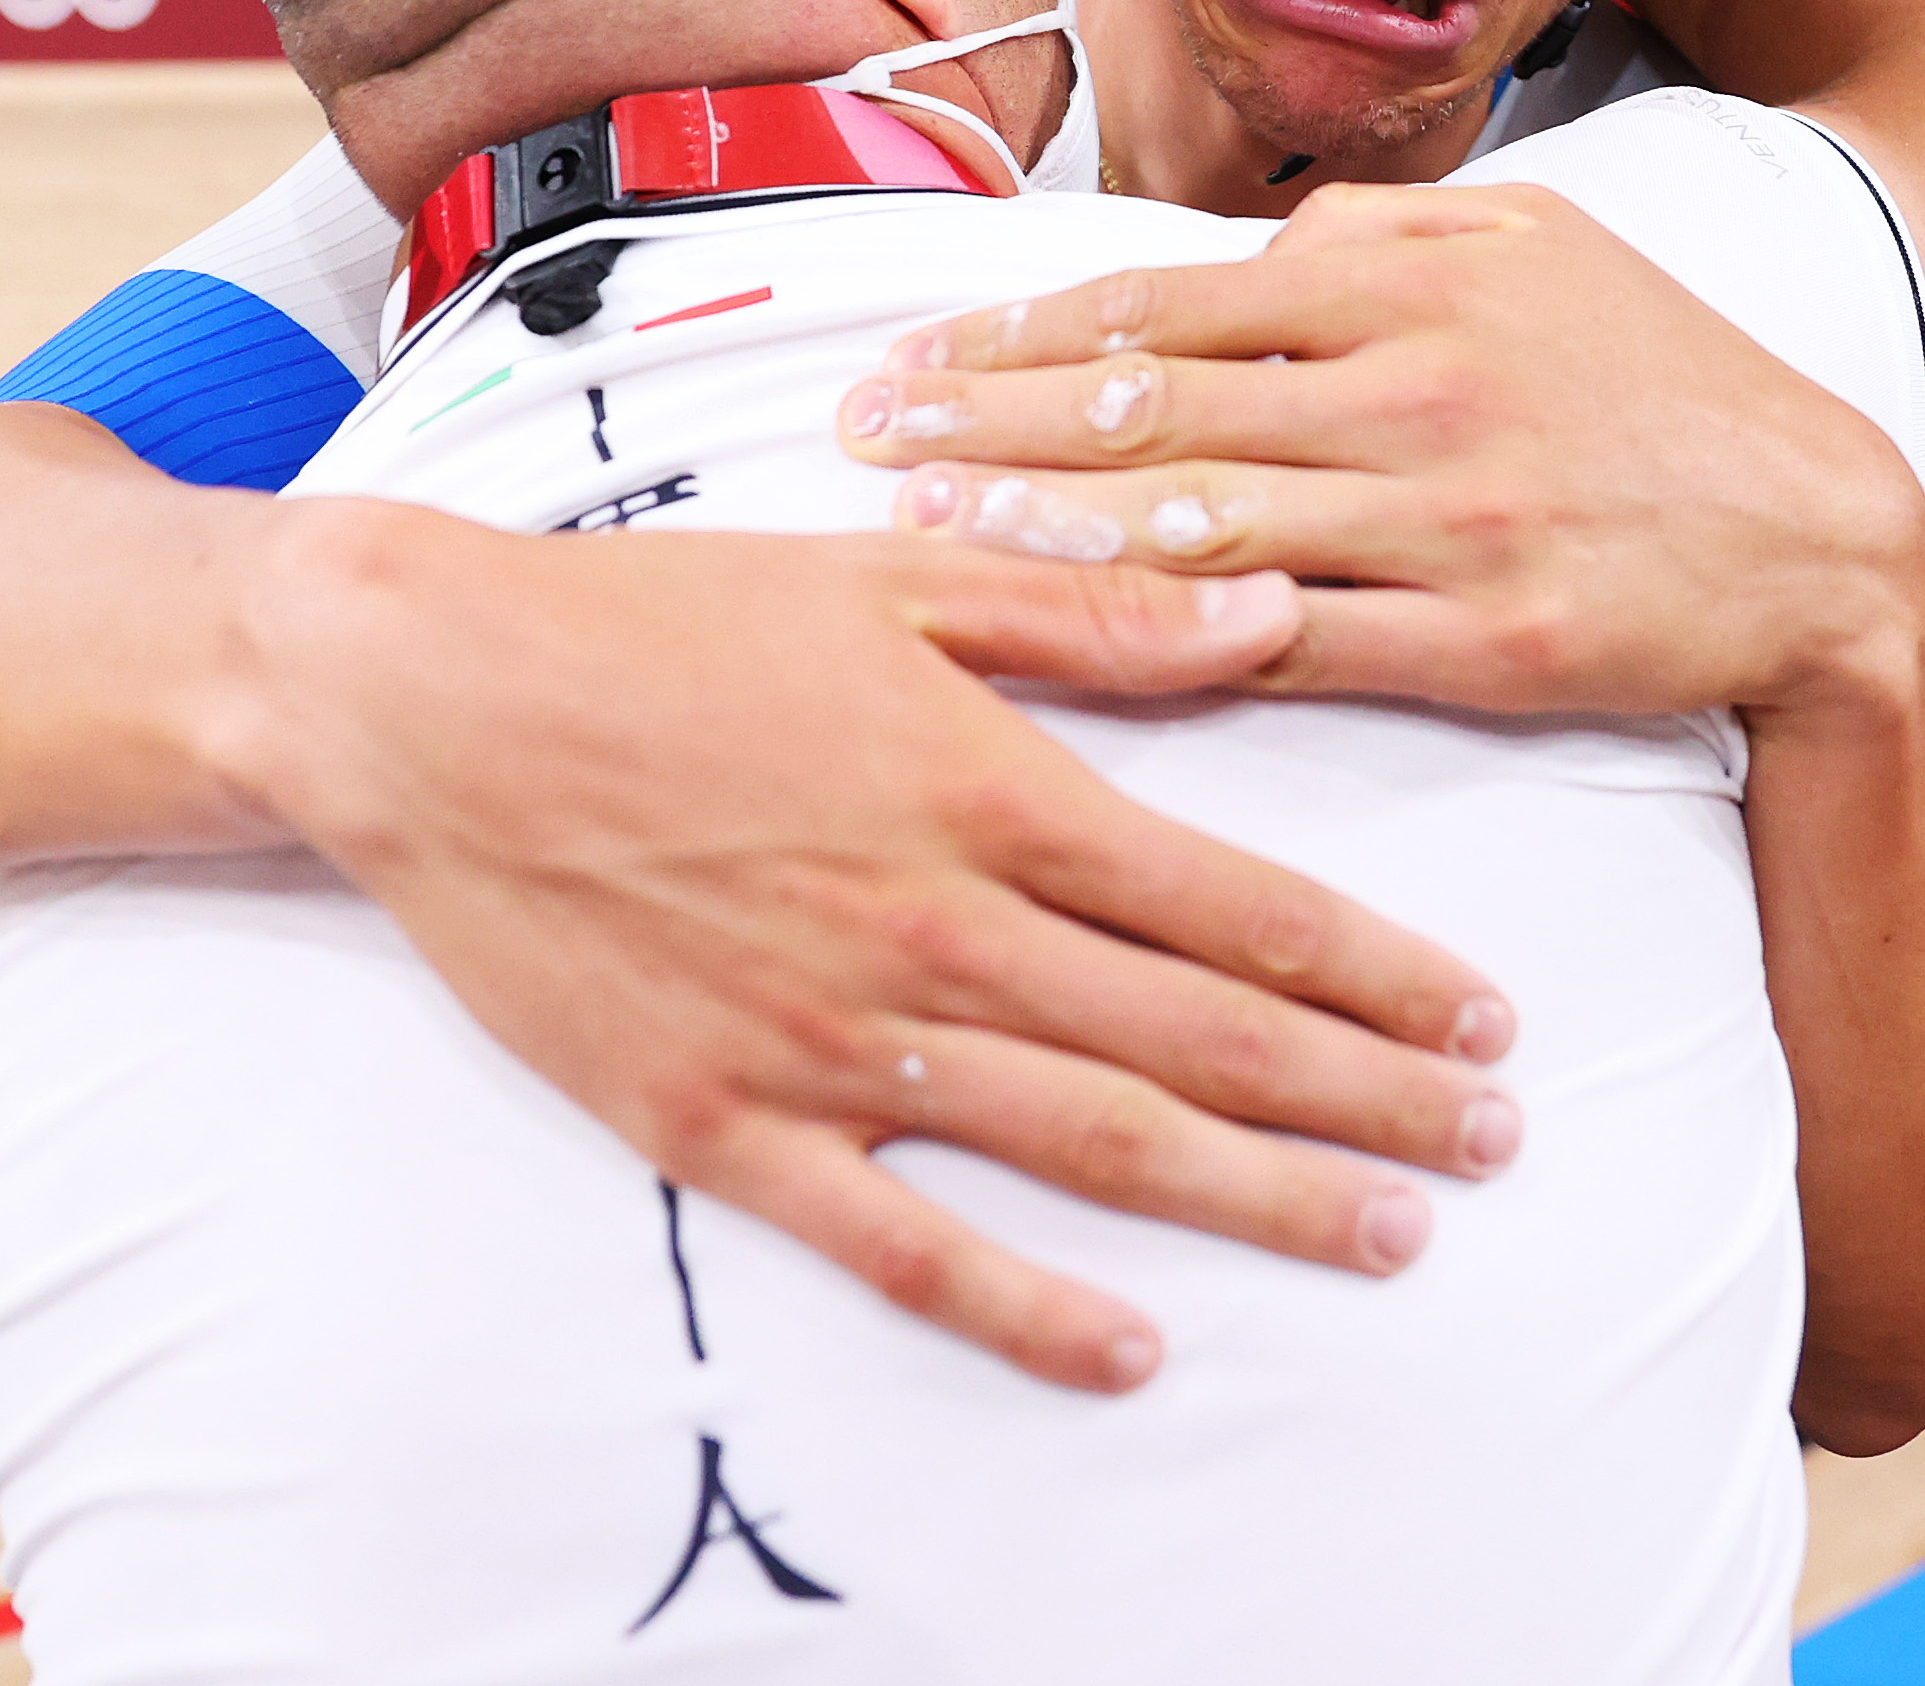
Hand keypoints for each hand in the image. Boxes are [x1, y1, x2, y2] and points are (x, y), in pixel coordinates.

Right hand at [215, 502, 1523, 1394]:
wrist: (429, 703)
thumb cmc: (662, 622)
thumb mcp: (890, 580)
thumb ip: (1093, 618)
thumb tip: (1272, 620)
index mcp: (988, 785)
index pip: (1233, 902)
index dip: (1377, 971)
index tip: (1484, 1018)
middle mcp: (936, 927)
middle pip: (1199, 1037)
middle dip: (1368, 1098)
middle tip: (1496, 1145)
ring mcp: (833, 1040)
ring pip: (1090, 1142)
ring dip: (1255, 1197)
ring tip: (1389, 1235)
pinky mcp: (728, 1123)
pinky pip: (900, 1241)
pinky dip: (1020, 1303)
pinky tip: (1129, 1345)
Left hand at [833, 179, 1924, 716]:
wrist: (1822, 537)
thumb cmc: (1661, 386)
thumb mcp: (1543, 246)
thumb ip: (1380, 233)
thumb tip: (1234, 246)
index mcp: (1415, 278)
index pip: (1168, 300)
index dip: (1018, 331)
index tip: (908, 357)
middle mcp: (1418, 386)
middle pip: (1152, 403)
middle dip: (982, 420)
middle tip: (851, 440)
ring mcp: (1450, 518)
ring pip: (1200, 521)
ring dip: (1042, 524)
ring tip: (919, 531)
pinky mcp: (1483, 639)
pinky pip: (1297, 638)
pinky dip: (1173, 639)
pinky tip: (1075, 636)